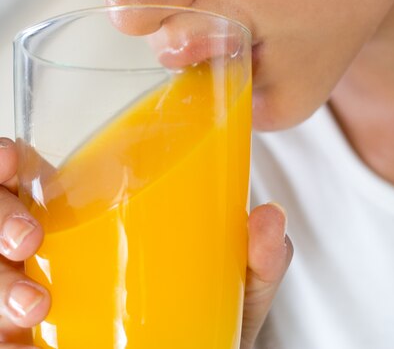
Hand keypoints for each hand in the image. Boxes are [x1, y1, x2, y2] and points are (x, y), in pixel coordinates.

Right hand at [0, 138, 291, 348]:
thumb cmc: (198, 324)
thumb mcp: (228, 290)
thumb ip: (254, 262)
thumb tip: (270, 220)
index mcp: (85, 220)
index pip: (25, 174)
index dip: (6, 160)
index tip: (15, 162)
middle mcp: (47, 254)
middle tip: (29, 239)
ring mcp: (29, 297)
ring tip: (35, 304)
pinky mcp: (26, 341)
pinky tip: (22, 343)